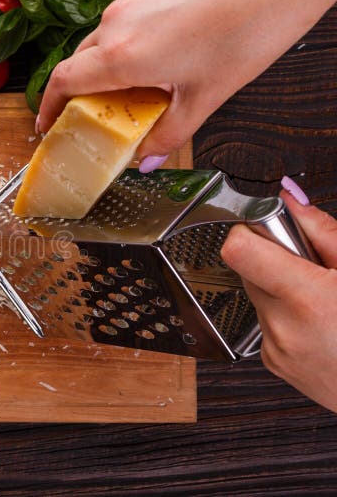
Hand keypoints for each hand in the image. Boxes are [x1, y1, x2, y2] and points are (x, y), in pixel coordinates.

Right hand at [37, 0, 336, 170]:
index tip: (47, 124)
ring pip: (106, 35)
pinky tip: (168, 41)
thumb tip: (146, 159)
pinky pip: (127, 12)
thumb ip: (168, 133)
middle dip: (86, 89)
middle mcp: (117, 21)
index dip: (48, 107)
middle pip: (81, 61)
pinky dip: (135, 33)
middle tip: (104, 112)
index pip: (63, 82)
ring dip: (114, 60)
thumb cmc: (249, 31)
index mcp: (123, 56)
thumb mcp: (205, 97)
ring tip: (149, 75)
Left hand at [221, 181, 336, 412]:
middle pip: (247, 268)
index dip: (250, 230)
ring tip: (324, 300)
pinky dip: (287, 315)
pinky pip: (266, 322)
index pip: (237, 249)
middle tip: (315, 267)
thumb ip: (323, 232)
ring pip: (257, 295)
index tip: (272, 228)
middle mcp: (283, 327)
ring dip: (283, 288)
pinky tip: (320, 324)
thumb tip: (289, 198)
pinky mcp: (273, 362)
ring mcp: (275, 348)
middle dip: (276, 258)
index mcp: (307, 300)